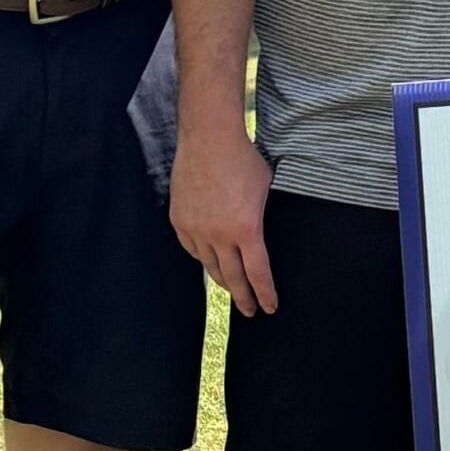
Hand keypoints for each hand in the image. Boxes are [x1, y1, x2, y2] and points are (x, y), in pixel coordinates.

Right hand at [172, 122, 278, 314]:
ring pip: (209, 266)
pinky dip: (202, 258)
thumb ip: (263, 217)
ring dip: (223, 279)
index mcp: (246, 229)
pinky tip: (209, 262)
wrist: (209, 139)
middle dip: (243, 297)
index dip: (264, 293)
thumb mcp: (266, 190)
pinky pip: (192, 249)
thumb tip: (264, 235)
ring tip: (232, 289)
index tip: (270, 307)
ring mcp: (196, 229)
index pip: (257, 273)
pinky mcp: (179, 220)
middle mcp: (218, 235)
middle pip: (232, 277)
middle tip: (250, 311)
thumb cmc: (244, 160)